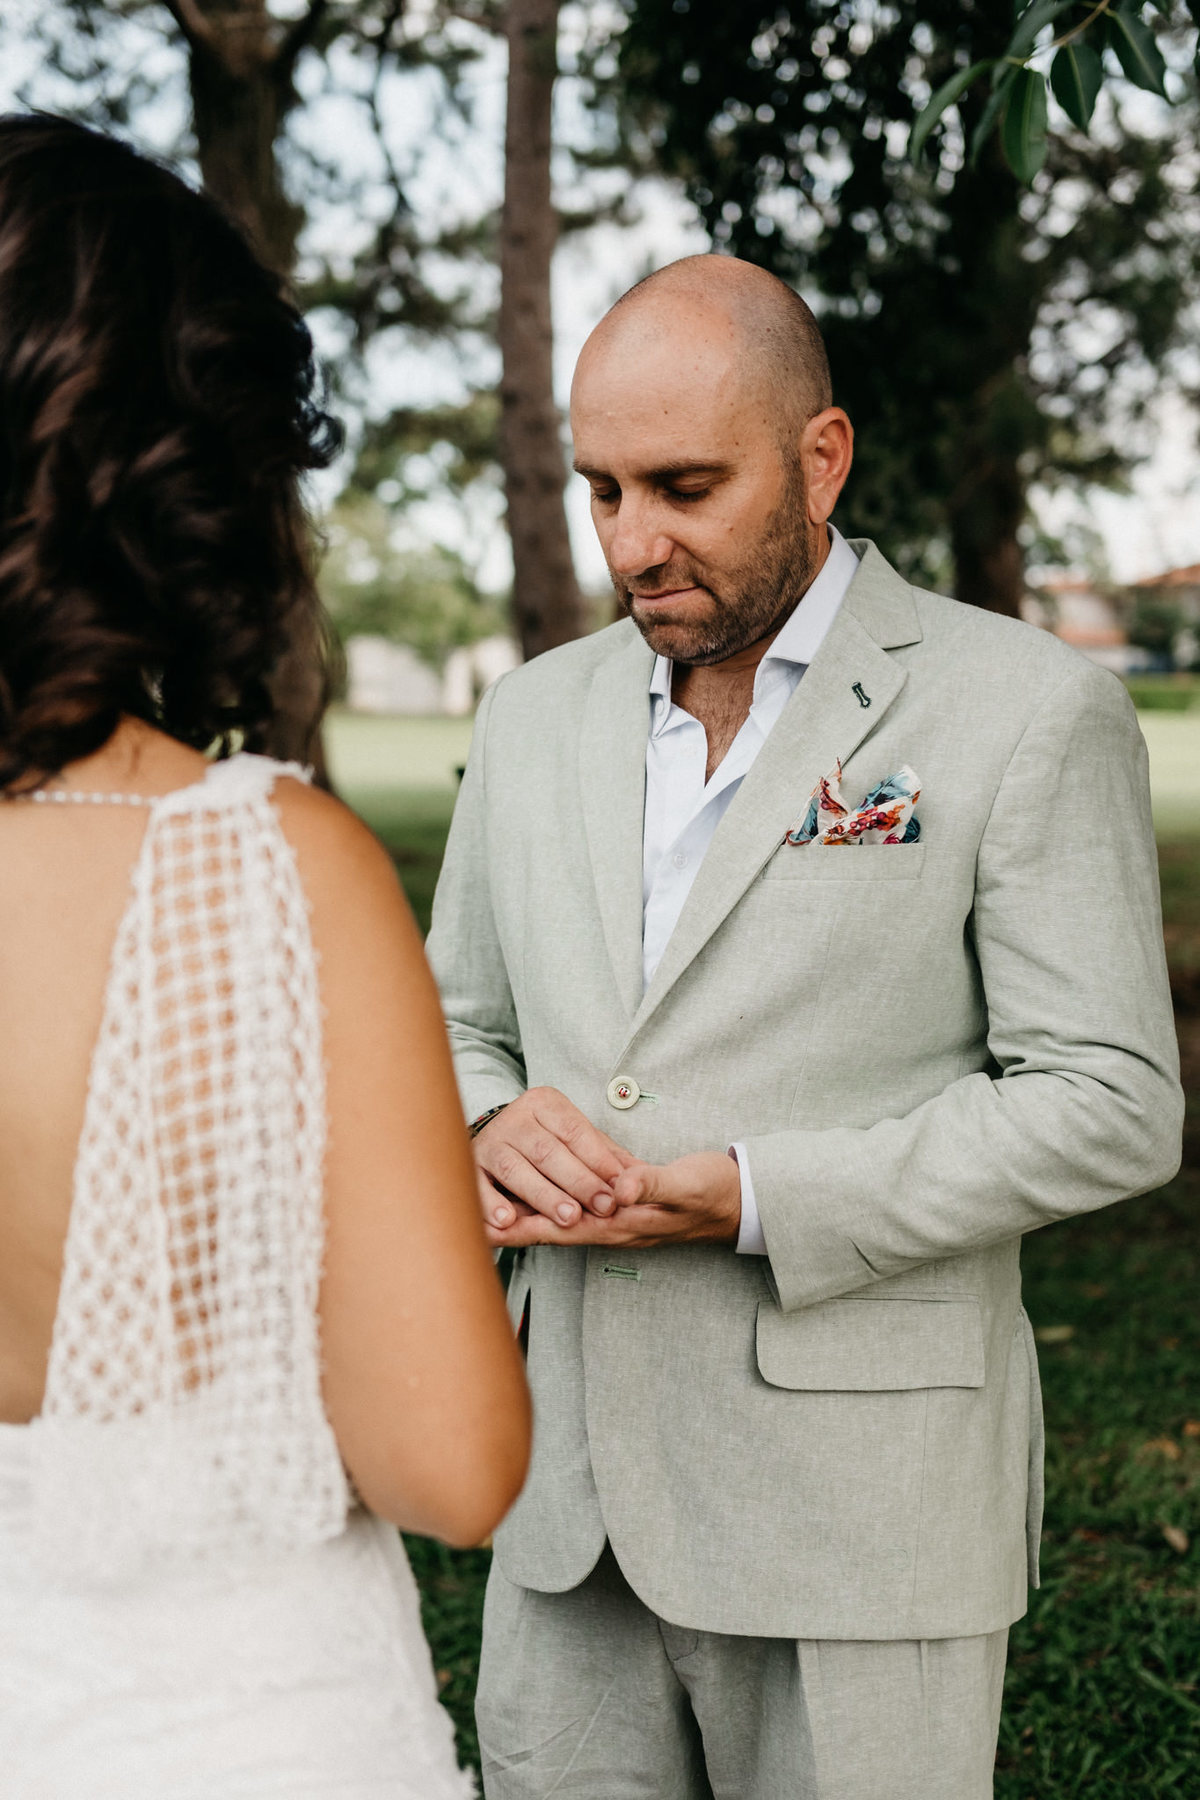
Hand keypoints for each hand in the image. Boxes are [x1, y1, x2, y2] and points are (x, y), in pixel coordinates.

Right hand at [474, 1087, 636, 1233]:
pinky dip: (491, 1203)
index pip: (575, 1131)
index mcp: (545, 1104)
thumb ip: (606, 1157)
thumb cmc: (547, 1143)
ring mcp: (489, 1141)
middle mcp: (514, 1118)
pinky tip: (507, 1220)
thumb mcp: (576, 1140)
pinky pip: (477, 1185)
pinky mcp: (469, 1166)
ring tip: (568, 1217)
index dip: (598, 1160)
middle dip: (578, 1181)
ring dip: (543, 1195)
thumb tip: (641, 1176)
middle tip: (603, 1207)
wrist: (495, 1136)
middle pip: (547, 1151)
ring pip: (515, 1169)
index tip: (620, 1187)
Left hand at [484, 1150, 741, 1250]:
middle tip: (462, 1226)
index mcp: (620, 1222)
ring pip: (559, 1221)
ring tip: (483, 1216)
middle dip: (509, 1228)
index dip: (522, 1228)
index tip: (483, 1228)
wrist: (736, 1201)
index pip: (560, 1228)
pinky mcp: (619, 1206)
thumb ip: (652, 1184)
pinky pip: (575, 1211)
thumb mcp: (685, 1185)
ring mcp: (614, 1220)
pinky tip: (532, 1199)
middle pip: (549, 1229)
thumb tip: (620, 1188)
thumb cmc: (711, 1192)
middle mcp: (611, 1226)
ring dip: (523, 1219)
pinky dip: (549, 1208)